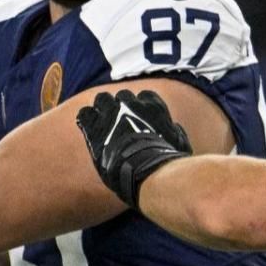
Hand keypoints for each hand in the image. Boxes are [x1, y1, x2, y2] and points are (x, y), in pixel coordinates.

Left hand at [75, 90, 192, 207]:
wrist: (144, 170)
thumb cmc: (166, 161)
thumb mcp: (181, 145)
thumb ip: (177, 132)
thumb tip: (175, 126)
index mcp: (153, 106)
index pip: (145, 96)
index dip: (141, 107)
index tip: (138, 118)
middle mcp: (131, 103)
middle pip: (122, 95)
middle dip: (120, 106)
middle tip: (118, 122)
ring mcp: (111, 112)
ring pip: (102, 99)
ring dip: (102, 109)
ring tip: (102, 124)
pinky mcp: (94, 126)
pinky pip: (84, 113)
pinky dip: (86, 120)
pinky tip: (88, 129)